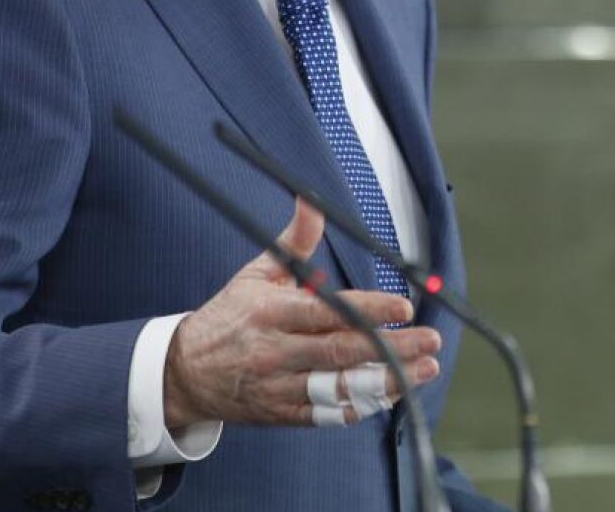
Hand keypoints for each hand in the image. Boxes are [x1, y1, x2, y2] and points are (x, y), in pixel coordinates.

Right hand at [162, 198, 440, 427]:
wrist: (184, 372)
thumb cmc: (231, 316)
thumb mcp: (257, 272)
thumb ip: (295, 241)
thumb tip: (311, 201)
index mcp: (271, 313)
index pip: (327, 312)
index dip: (368, 310)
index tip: (404, 306)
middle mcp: (276, 351)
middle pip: (342, 352)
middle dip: (392, 347)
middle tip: (430, 340)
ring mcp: (279, 386)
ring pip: (340, 388)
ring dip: (387, 380)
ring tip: (424, 369)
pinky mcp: (283, 413)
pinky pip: (328, 414)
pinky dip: (361, 406)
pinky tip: (391, 393)